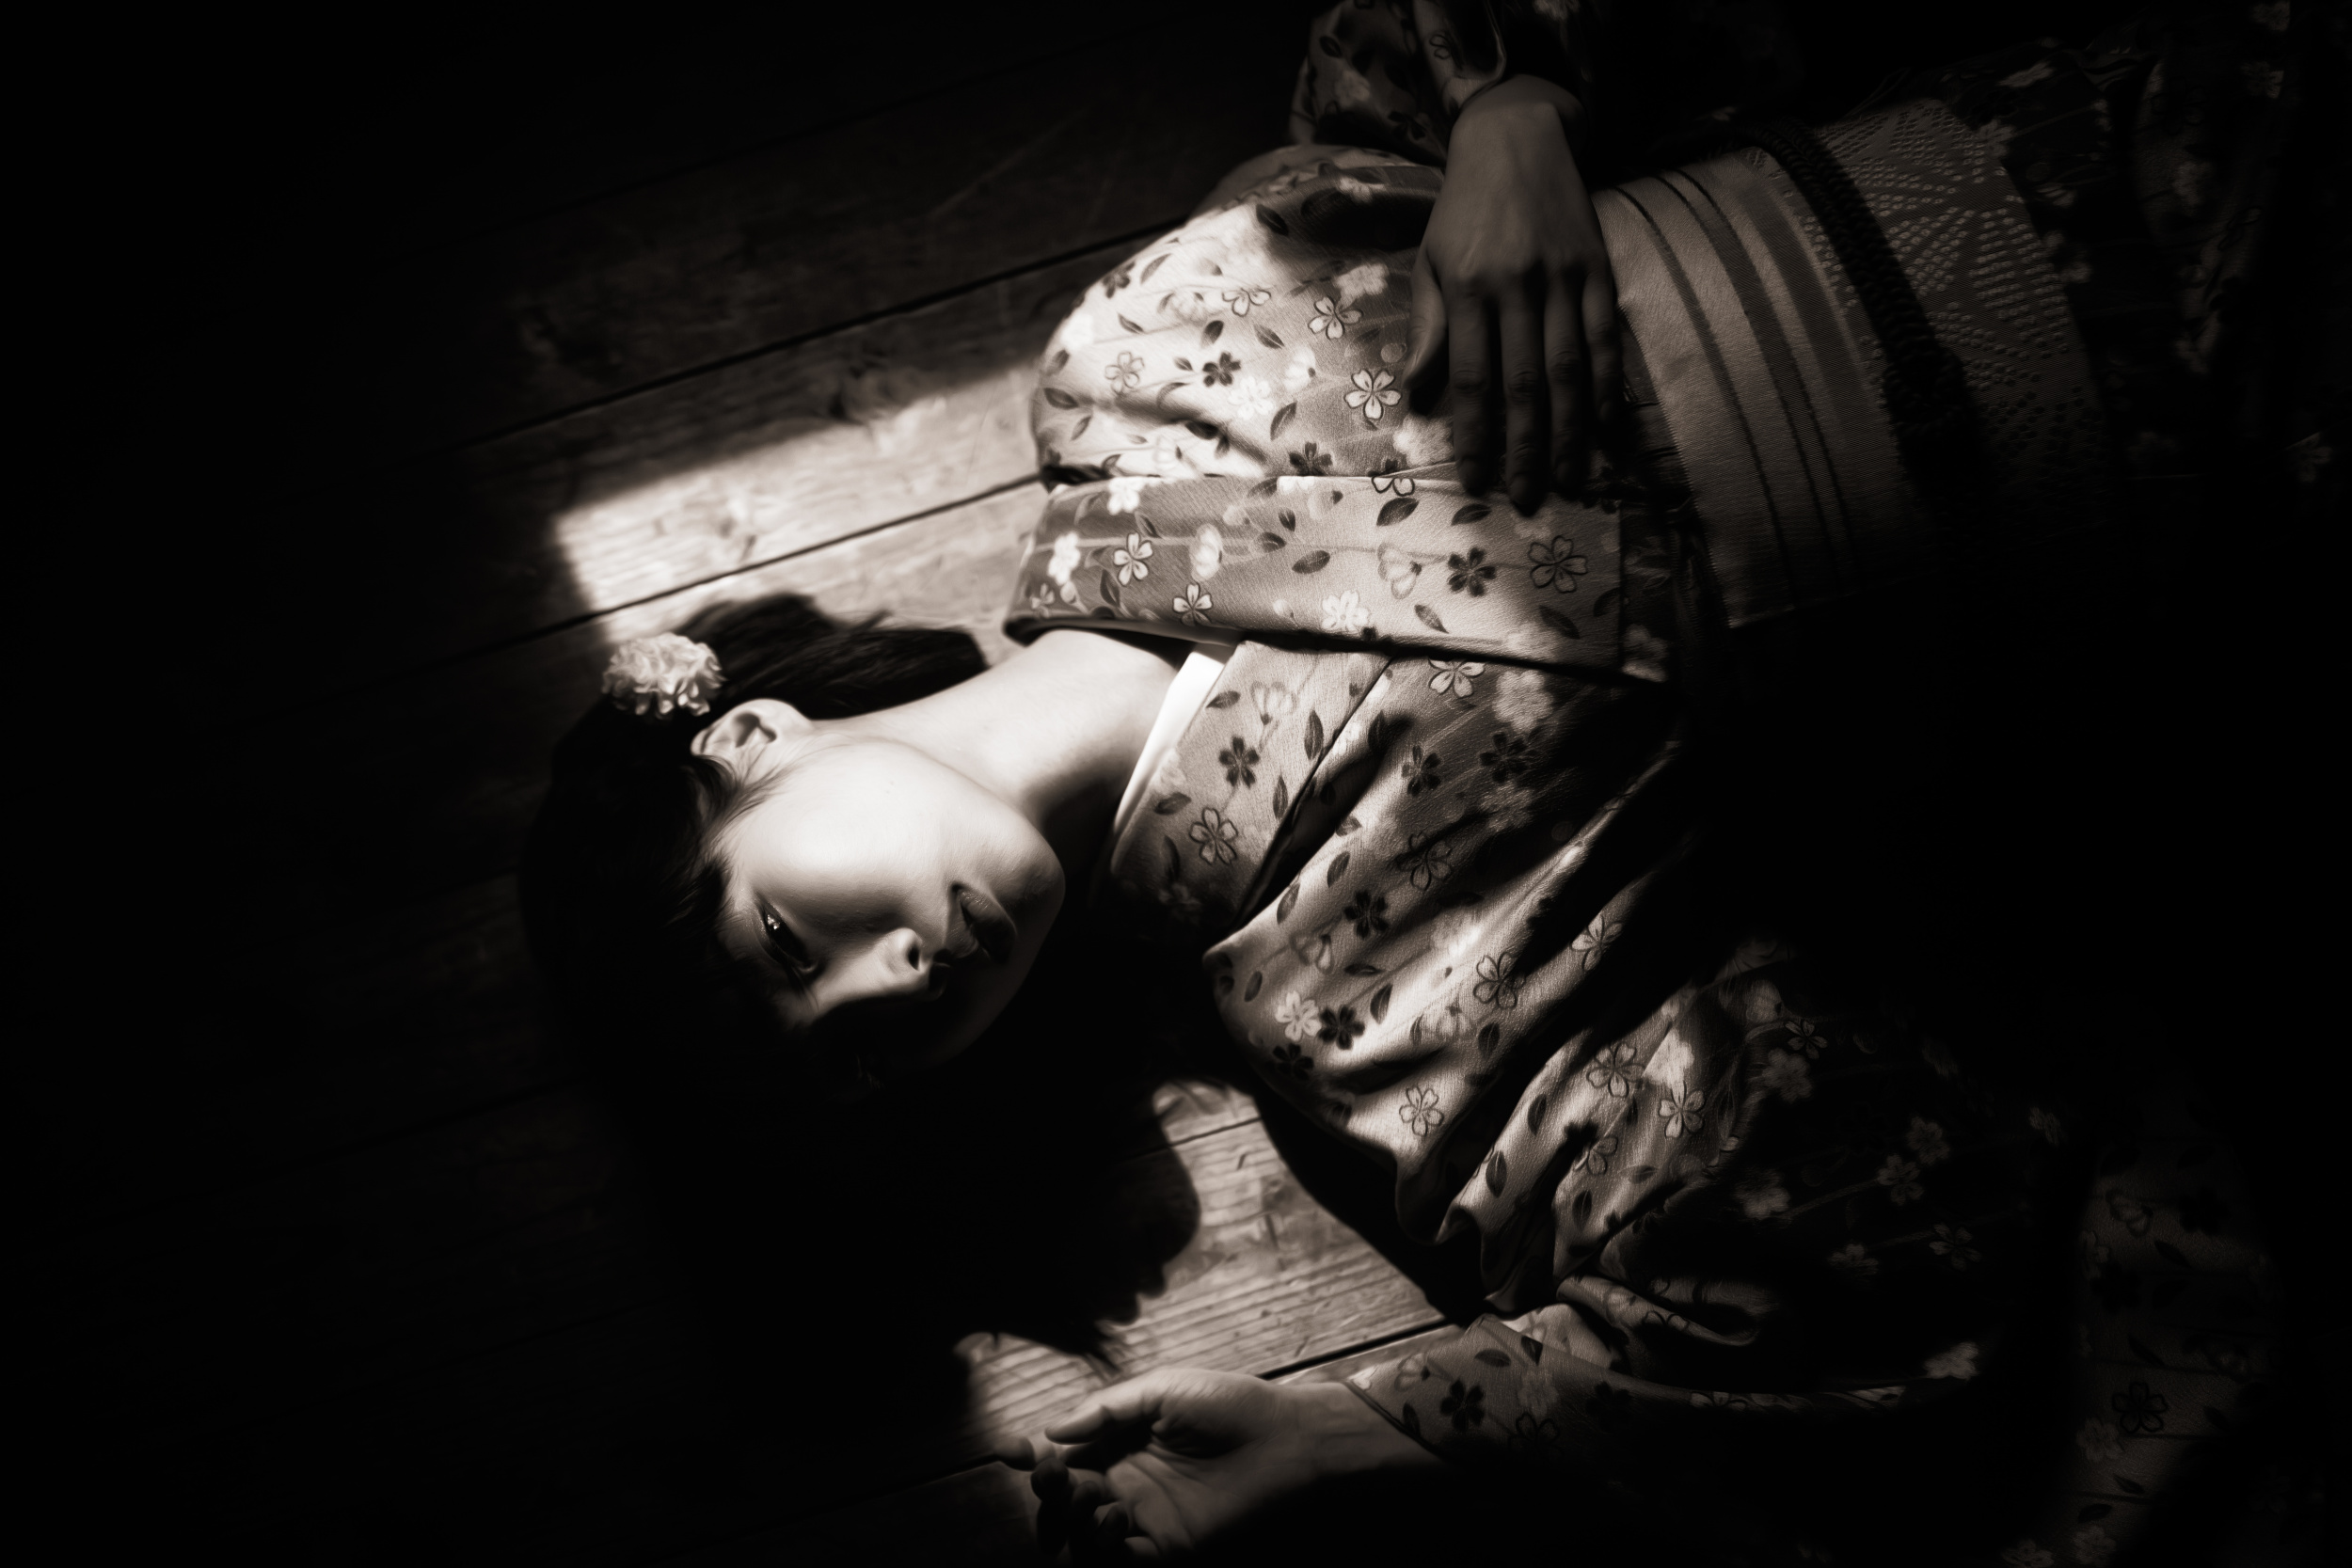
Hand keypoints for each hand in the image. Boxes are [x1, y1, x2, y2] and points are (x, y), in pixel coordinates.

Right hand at [995, 1367, 1437, 1561]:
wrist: (1286, 1440)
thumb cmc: (1231, 1405)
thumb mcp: (1162, 1389)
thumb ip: (1105, 1409)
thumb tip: (1050, 1430)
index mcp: (1123, 1445)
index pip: (1066, 1457)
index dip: (1034, 1457)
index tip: (1006, 1450)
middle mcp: (1128, 1484)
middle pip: (1067, 1500)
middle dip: (1048, 1490)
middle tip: (1047, 1477)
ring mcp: (1147, 1519)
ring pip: (1086, 1532)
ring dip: (1074, 1517)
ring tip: (1089, 1495)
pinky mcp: (1168, 1548)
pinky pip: (1122, 1557)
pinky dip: (1107, 1544)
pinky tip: (1116, 1516)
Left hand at [1403, 77, 1620, 513]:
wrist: (1516, 139)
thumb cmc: (1463, 211)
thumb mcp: (1430, 262)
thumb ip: (1428, 329)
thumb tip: (1413, 393)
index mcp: (1468, 290)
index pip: (1470, 380)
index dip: (1475, 436)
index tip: (1477, 481)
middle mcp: (1518, 288)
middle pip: (1524, 386)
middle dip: (1525, 450)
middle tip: (1526, 498)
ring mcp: (1563, 280)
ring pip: (1570, 371)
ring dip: (1570, 433)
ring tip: (1569, 479)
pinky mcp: (1598, 271)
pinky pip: (1606, 340)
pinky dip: (1609, 387)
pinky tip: (1607, 427)